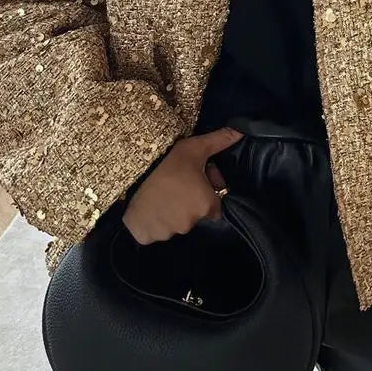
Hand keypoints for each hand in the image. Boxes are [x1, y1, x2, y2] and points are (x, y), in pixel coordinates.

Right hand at [121, 127, 242, 243]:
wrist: (129, 178)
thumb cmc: (166, 165)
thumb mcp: (193, 149)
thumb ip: (219, 142)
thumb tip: (242, 132)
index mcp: (207, 205)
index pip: (215, 207)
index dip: (207, 194)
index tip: (195, 184)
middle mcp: (191, 223)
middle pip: (196, 215)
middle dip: (190, 204)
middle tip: (177, 187)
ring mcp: (170, 233)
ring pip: (177, 225)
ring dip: (173, 214)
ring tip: (163, 195)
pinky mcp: (152, 238)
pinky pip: (158, 233)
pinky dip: (155, 224)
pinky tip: (151, 208)